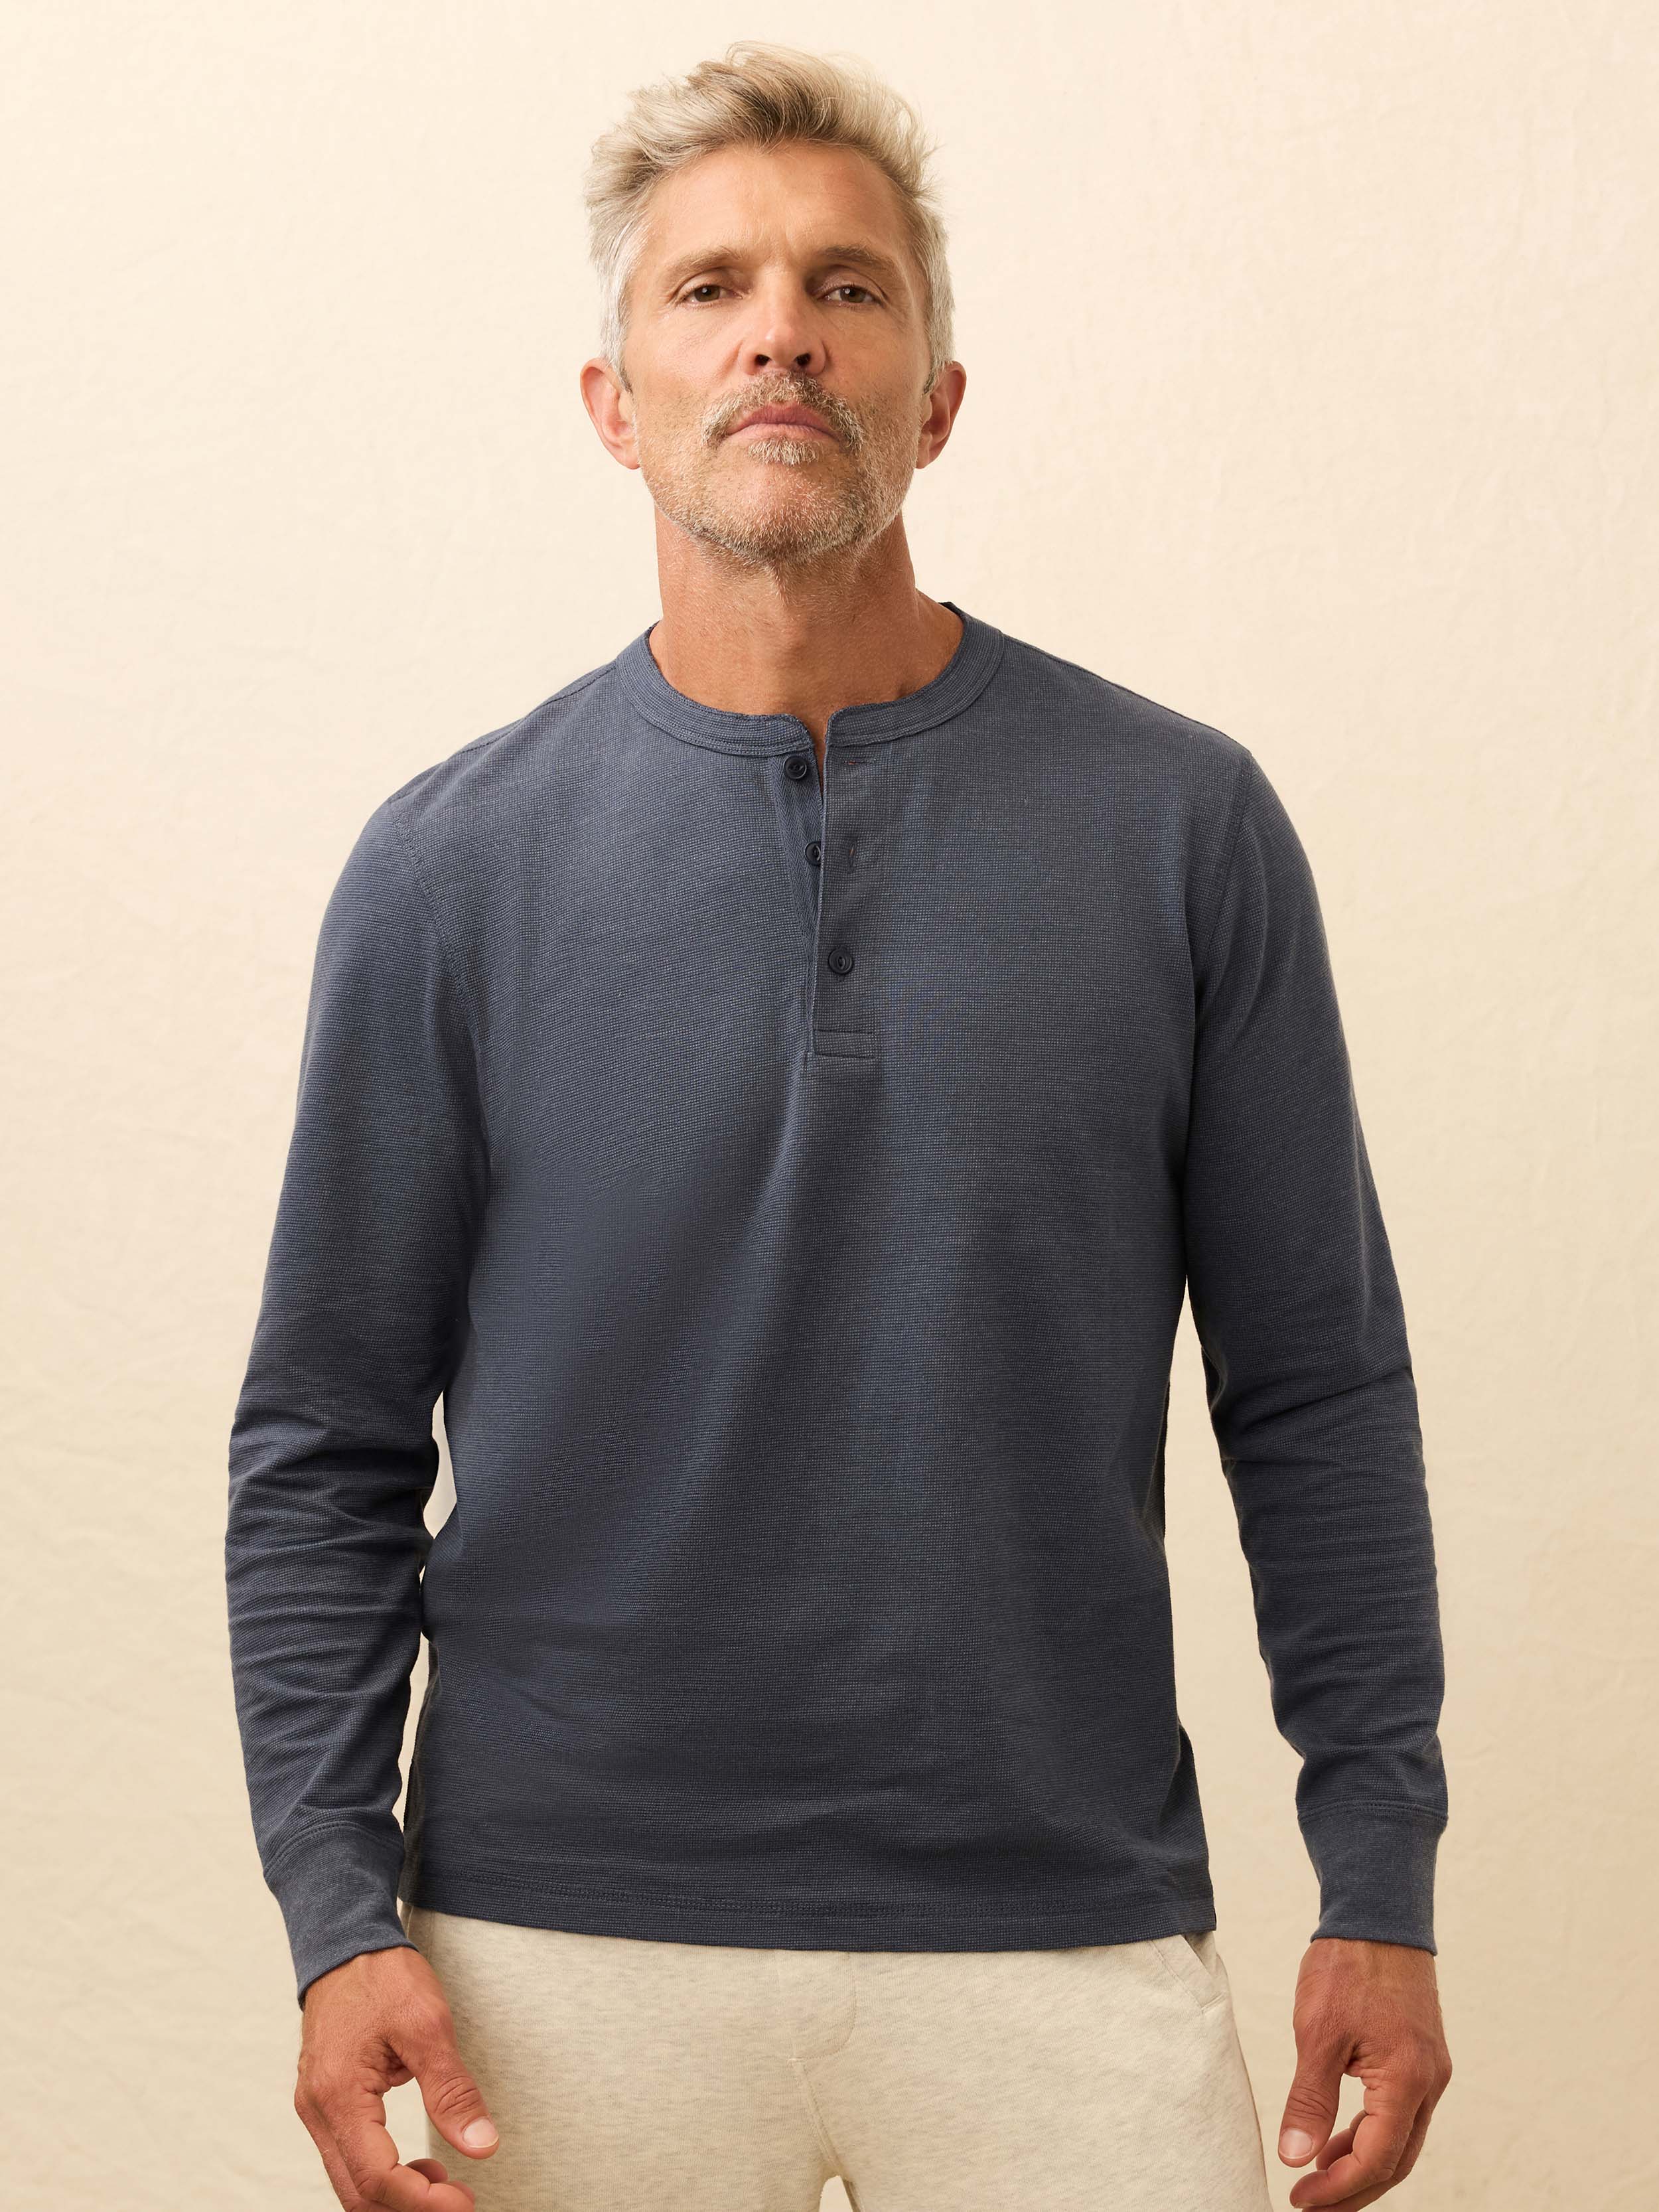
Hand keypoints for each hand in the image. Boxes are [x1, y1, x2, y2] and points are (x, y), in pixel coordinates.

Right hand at [293, 1943, 500, 2207]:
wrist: (346, 1942)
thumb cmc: (383, 1975)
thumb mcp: (428, 2025)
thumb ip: (452, 2091)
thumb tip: (482, 2145)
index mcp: (338, 2095)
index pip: (376, 2177)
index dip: (422, 2201)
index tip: (464, 2203)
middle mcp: (317, 2110)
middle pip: (357, 2191)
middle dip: (409, 2207)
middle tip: (460, 2201)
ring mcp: (316, 2107)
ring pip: (349, 2180)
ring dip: (395, 2195)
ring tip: (445, 2184)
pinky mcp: (324, 2101)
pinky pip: (348, 2156)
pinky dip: (382, 2173)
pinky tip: (419, 2165)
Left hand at [1276, 1936, 1451, 2206]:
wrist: (1379, 1914)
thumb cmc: (1349, 1965)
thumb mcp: (1318, 2033)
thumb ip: (1310, 2100)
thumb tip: (1295, 2157)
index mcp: (1407, 2081)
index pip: (1376, 2159)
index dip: (1338, 2188)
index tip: (1300, 2199)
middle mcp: (1429, 2083)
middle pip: (1395, 2160)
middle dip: (1353, 2189)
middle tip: (1310, 2203)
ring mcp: (1430, 2071)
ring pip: (1400, 2139)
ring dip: (1361, 2163)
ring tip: (1317, 2175)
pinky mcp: (1421, 2058)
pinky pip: (1400, 2113)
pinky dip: (1370, 2133)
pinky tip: (1337, 2137)